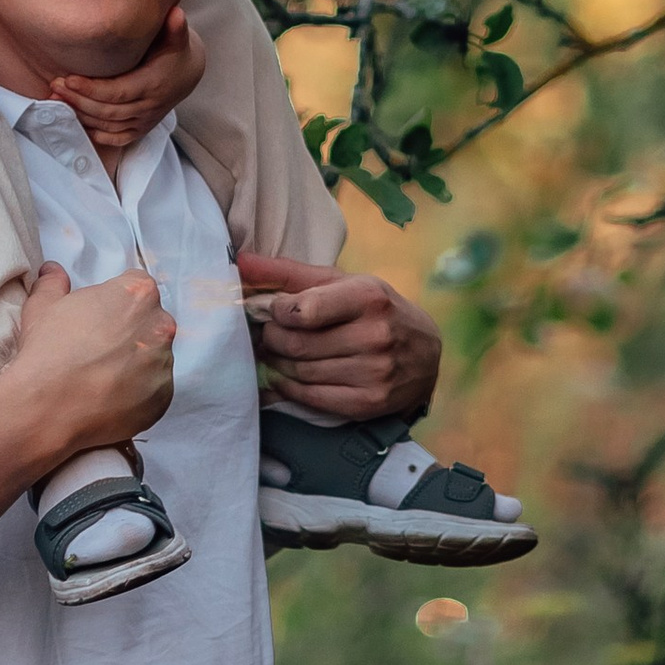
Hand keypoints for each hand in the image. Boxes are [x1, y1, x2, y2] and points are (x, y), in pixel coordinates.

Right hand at [0, 263, 177, 471]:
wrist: (47, 408)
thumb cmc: (48, 353)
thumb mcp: (42, 307)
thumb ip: (54, 283)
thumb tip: (53, 272)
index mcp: (137, 293)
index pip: (136, 286)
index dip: (115, 301)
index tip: (100, 318)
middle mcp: (159, 325)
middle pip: (149, 321)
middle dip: (129, 331)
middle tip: (99, 348)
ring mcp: (164, 365)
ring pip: (153, 357)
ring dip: (135, 363)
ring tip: (102, 377)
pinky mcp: (162, 399)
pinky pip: (154, 391)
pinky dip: (137, 394)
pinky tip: (109, 397)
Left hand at [50, 1, 208, 160]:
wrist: (187, 74)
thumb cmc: (175, 51)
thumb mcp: (177, 37)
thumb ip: (174, 27)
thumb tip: (176, 12)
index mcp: (154, 85)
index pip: (118, 92)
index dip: (92, 89)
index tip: (69, 78)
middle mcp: (149, 107)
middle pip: (108, 111)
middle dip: (79, 100)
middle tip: (55, 85)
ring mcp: (145, 121)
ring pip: (108, 126)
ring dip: (81, 115)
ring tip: (58, 99)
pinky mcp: (141, 129)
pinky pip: (116, 138)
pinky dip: (95, 132)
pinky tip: (77, 120)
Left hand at [235, 247, 440, 423]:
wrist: (425, 353)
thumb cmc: (375, 309)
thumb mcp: (343, 281)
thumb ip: (289, 272)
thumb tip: (239, 261)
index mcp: (368, 297)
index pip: (305, 309)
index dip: (278, 311)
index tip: (273, 310)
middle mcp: (375, 335)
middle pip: (298, 344)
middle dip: (271, 339)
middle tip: (265, 334)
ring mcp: (375, 372)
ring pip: (302, 372)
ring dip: (277, 363)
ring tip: (272, 353)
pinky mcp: (370, 403)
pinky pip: (314, 399)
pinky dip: (289, 388)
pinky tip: (283, 377)